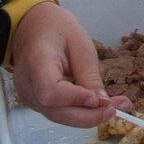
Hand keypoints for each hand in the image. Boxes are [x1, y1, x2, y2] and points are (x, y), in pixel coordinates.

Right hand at [10, 0, 126, 128]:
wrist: (33, 27)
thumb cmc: (57, 29)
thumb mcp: (80, 43)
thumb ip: (89, 75)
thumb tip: (102, 104)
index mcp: (37, 61)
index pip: (51, 92)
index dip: (75, 100)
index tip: (100, 100)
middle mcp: (27, 84)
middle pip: (56, 112)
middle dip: (88, 116)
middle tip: (116, 109)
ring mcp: (27, 95)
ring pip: (58, 116)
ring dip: (87, 117)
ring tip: (113, 107)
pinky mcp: (35, 101)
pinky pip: (58, 112)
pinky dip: (78, 112)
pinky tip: (97, 106)